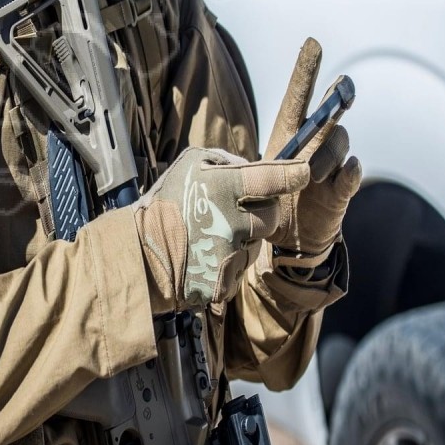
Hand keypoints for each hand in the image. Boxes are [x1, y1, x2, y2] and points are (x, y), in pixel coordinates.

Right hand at [131, 147, 309, 311]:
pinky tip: (207, 257)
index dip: (292, 175)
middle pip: (272, 215)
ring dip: (242, 240)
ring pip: (257, 244)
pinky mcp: (224, 283)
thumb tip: (255, 166)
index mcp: (221, 188)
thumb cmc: (165, 204)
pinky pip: (241, 269)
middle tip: (234, 213)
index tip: (304, 172)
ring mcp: (227, 255)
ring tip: (210, 236)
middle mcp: (229, 221)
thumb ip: (226, 161)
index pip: (270, 179)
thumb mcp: (189, 164)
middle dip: (260, 213)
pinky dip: (229, 265)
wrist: (139, 255)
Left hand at [264, 38, 361, 258]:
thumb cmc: (268, 201)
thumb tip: (291, 160)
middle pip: (328, 113)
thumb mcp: (258, 183)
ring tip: (310, 175)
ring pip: (338, 143)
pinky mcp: (343, 189)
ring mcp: (331, 164)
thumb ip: (269, 168)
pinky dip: (350, 171)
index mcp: (287, 135)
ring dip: (326, 155)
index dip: (305, 70)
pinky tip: (344, 173)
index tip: (313, 43)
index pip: (298, 97)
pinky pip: (352, 172)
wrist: (287, 239)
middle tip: (341, 86)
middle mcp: (313, 143)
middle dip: (335, 97)